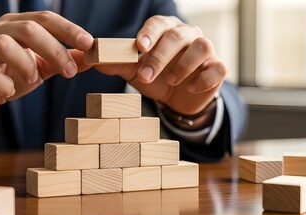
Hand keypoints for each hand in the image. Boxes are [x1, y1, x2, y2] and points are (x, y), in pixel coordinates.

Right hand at [0, 11, 92, 135]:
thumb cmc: (7, 76)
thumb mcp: (39, 68)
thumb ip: (61, 61)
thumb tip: (91, 58)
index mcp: (14, 25)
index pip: (44, 18)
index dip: (68, 29)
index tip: (89, 44)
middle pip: (28, 29)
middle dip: (54, 49)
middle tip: (69, 71)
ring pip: (4, 44)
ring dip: (26, 64)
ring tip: (33, 79)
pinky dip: (4, 85)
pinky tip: (10, 92)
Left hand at [94, 15, 226, 115]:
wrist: (177, 98)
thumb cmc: (155, 77)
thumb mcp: (133, 71)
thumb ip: (114, 63)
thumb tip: (87, 58)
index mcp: (166, 31)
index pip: (159, 23)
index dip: (150, 33)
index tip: (139, 46)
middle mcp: (188, 35)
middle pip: (178, 36)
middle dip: (160, 56)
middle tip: (146, 76)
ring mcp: (206, 51)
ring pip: (202, 47)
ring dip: (183, 65)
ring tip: (170, 80)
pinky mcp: (218, 68)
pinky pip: (218, 68)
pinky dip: (204, 78)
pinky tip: (190, 88)